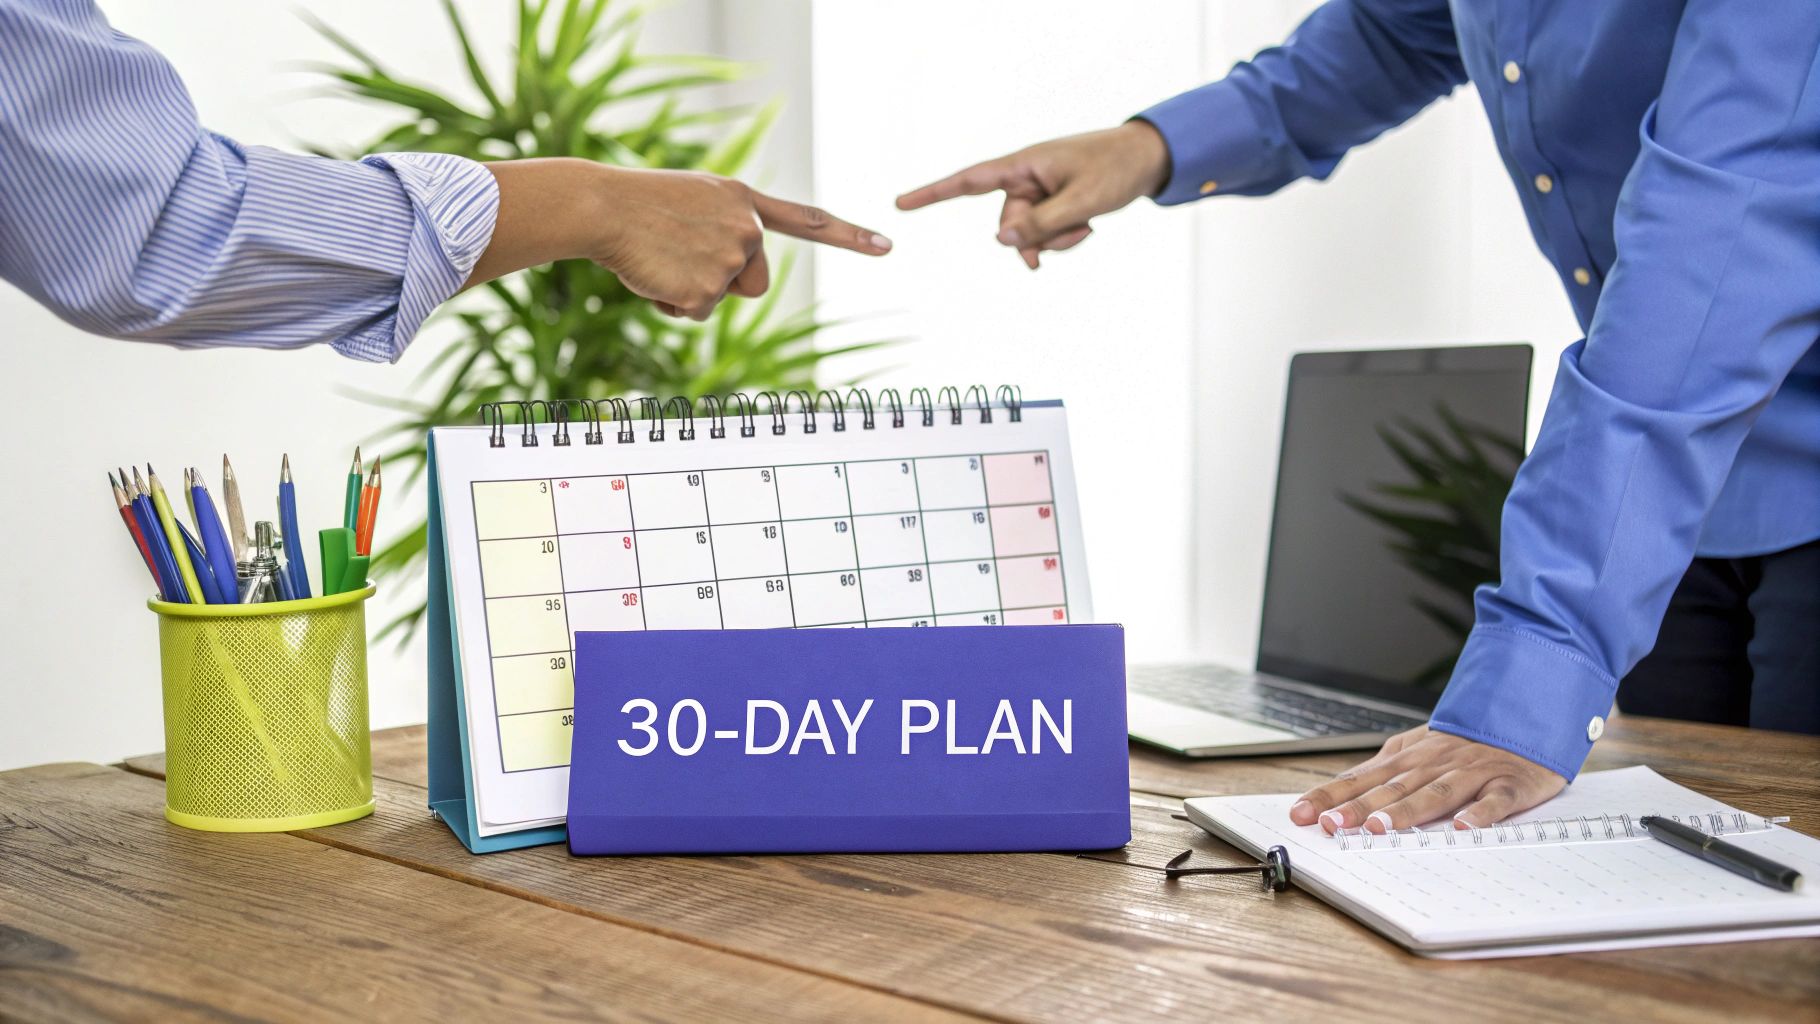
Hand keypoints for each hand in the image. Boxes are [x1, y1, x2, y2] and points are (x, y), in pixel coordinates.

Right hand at [468, 159, 890, 319]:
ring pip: (725, 299)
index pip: (807, 220)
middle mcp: (747, 227)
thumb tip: (735, 269)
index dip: (849, 236)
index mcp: (743, 200)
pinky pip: (695, 313)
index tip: (887, 246)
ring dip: (694, 291)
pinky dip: (670, 302)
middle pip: (754, 281)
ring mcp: (732, 258)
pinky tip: (653, 273)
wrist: (601, 207)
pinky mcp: (710, 289)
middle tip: (679, 252)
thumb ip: (725, 228)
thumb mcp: (691, 203)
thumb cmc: (636, 205)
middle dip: (721, 280)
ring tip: (663, 259)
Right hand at [895, 121, 1170, 267]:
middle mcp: (1026, 176)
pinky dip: (1064, 236)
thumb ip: (1041, 224)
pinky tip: (1088, 226)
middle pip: (1008, 222)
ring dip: (1056, 239)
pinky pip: (1045, 232)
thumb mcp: (1082, 201)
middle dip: (1037, 237)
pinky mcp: (1053, 202)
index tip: (900, 205)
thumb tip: (1001, 241)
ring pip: (1029, 232)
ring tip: (1087, 227)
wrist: (1149, 158)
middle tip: (1078, 231)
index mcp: (1024, 165)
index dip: (932, 194)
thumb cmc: (1116, 169)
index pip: (968, 181)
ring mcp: (1039, 190)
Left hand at [1288, 726, 1566, 833]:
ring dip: (1407, 810)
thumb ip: (1382, 770)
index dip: (1329, 796)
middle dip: (1358, 807)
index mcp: (1407, 758)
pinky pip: (1494, 800)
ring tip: (1380, 827)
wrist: (1525, 717)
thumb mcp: (1416, 748)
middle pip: (1391, 788)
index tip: (1301, 814)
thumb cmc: (1464, 742)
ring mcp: (1471, 773)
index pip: (1359, 779)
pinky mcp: (1508, 783)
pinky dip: (1480, 813)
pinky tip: (1464, 827)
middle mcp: (1433, 764)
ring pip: (1435, 792)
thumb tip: (1339, 793)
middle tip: (1331, 825)